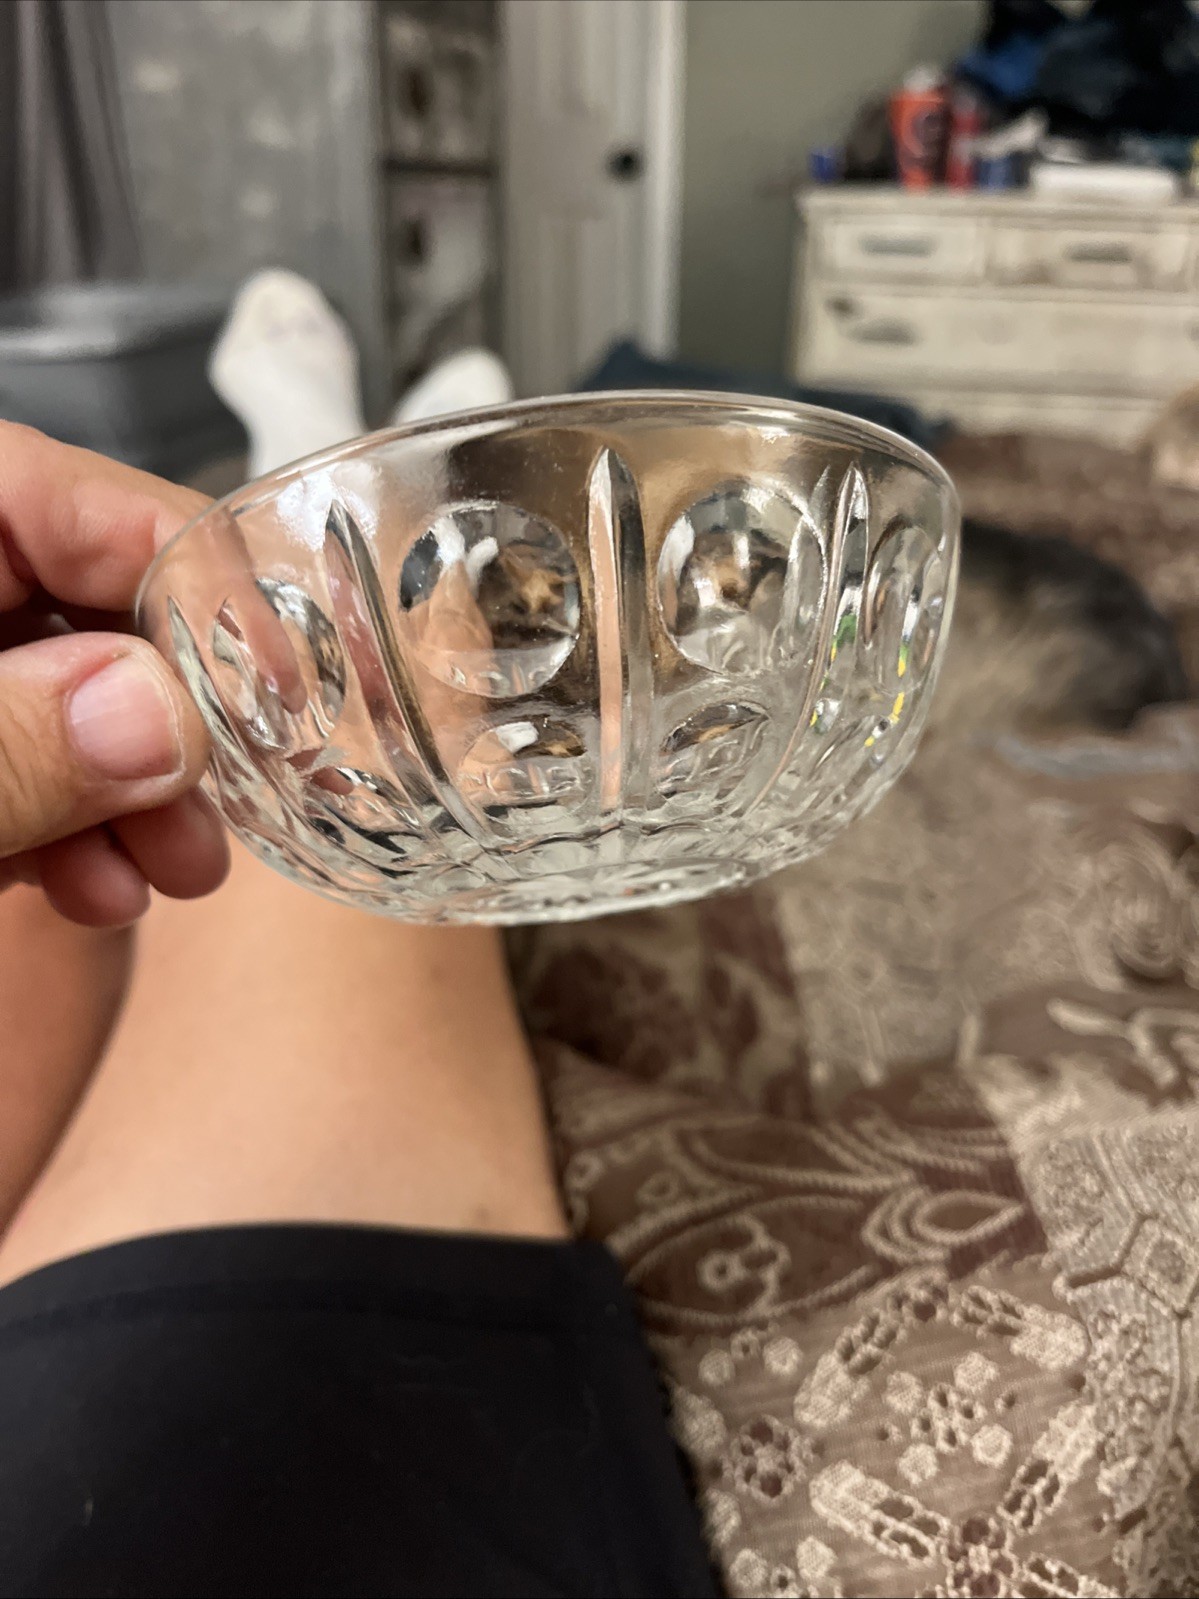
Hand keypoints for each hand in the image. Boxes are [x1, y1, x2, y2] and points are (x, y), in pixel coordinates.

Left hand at [0, 423, 228, 925]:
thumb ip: (9, 745)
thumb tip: (163, 721)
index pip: (66, 495)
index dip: (194, 577)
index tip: (291, 677)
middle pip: (80, 604)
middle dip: (168, 717)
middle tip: (243, 797)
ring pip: (55, 696)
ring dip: (131, 792)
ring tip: (176, 871)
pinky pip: (16, 758)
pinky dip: (64, 824)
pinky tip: (96, 886)